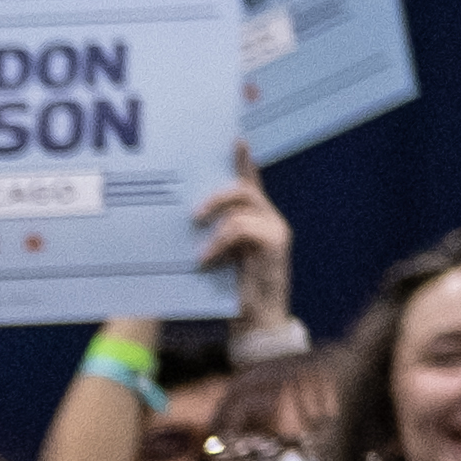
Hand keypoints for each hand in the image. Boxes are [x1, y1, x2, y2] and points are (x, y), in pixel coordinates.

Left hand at [203, 150, 293, 325]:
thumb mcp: (220, 259)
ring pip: (243, 205)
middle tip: (194, 215)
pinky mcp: (276, 242)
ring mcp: (275, 228)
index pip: (250, 183)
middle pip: (245, 188)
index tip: (235, 139)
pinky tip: (206, 259)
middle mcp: (269, 218)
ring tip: (198, 242)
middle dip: (218, 194)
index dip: (243, 161)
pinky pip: (243, 228)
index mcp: (256, 220)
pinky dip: (220, 242)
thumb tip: (185, 223)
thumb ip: (214, 238)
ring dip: (216, 220)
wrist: (258, 321)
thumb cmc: (233, 293)